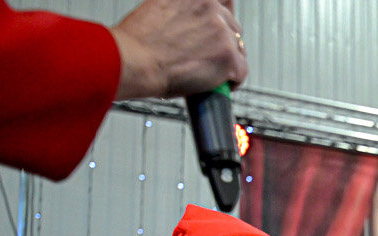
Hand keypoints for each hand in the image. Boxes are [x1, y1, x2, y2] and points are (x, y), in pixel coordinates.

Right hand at [111, 0, 248, 100]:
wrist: (134, 61)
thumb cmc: (139, 41)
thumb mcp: (160, 8)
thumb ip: (183, 11)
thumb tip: (192, 24)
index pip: (223, 0)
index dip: (222, 15)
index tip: (219, 26)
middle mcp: (211, 7)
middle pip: (232, 26)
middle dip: (223, 41)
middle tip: (209, 55)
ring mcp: (222, 32)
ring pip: (238, 48)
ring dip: (228, 60)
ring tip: (212, 72)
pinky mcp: (229, 57)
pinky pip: (242, 71)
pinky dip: (233, 81)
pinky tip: (219, 85)